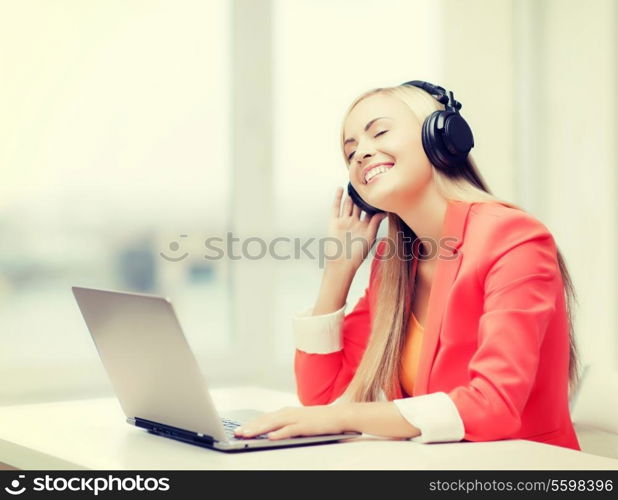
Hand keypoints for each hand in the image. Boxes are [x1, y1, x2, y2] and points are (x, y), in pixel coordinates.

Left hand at [233, 404, 350, 440]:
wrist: (339, 415)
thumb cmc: (319, 420)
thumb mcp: (298, 420)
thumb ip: (285, 425)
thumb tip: (270, 433)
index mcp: (286, 412)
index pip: (264, 418)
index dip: (251, 423)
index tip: (238, 429)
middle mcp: (289, 413)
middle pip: (265, 420)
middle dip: (250, 427)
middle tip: (237, 433)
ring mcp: (297, 418)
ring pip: (273, 424)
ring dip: (259, 429)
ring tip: (247, 435)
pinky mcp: (305, 425)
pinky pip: (290, 430)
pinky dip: (279, 433)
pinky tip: (270, 437)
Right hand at [324, 186, 386, 270]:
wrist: (341, 263)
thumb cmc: (357, 254)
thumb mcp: (370, 237)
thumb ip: (375, 223)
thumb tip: (384, 211)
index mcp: (365, 227)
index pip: (370, 211)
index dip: (374, 202)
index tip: (379, 191)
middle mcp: (355, 222)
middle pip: (359, 206)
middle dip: (362, 196)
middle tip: (367, 182)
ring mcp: (344, 221)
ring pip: (348, 205)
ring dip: (351, 195)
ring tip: (354, 183)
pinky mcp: (334, 222)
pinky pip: (336, 208)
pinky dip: (338, 198)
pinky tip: (341, 189)